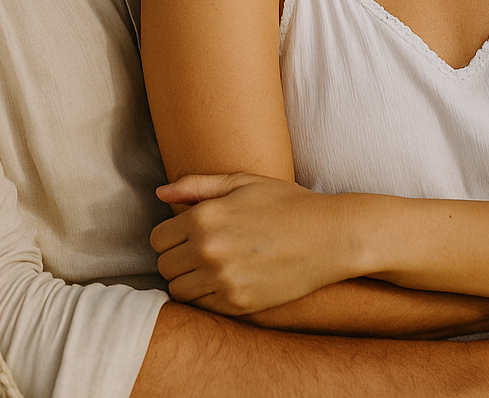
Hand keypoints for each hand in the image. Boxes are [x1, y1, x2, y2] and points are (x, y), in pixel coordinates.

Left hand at [152, 173, 357, 315]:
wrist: (330, 236)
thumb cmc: (287, 203)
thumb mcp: (242, 182)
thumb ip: (196, 185)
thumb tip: (160, 192)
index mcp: (204, 217)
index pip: (158, 238)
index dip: (171, 236)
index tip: (189, 234)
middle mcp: (208, 250)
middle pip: (164, 266)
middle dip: (177, 258)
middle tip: (202, 251)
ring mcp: (223, 280)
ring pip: (178, 290)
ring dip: (189, 280)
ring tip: (212, 268)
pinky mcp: (238, 304)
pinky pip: (201, 306)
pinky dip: (207, 296)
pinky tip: (227, 281)